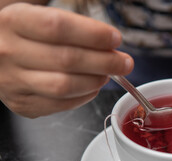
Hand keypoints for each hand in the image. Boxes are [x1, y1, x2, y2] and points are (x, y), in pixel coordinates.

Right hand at [0, 3, 133, 117]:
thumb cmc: (22, 31)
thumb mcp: (34, 9)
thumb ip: (66, 17)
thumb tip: (106, 34)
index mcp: (14, 21)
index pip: (58, 27)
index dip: (93, 34)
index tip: (115, 38)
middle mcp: (9, 52)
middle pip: (67, 60)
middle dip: (105, 62)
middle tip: (125, 62)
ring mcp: (13, 82)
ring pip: (64, 86)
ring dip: (96, 81)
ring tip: (109, 74)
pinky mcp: (22, 104)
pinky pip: (59, 105)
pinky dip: (83, 97)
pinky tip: (93, 86)